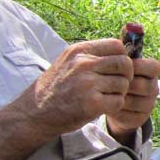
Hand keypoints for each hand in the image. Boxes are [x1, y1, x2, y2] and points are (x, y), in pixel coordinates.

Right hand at [0, 39, 135, 159]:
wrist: (33, 114)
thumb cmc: (55, 88)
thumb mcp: (68, 62)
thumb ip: (91, 55)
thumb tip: (123, 51)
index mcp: (79, 51)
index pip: (117, 45)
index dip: (123, 57)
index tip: (118, 69)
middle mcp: (83, 64)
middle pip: (125, 64)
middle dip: (126, 76)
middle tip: (116, 86)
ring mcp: (87, 83)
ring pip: (124, 84)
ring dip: (120, 93)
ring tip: (106, 97)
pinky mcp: (91, 103)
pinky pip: (119, 101)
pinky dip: (115, 106)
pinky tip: (102, 107)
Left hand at [106, 57, 159, 144]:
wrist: (110, 101)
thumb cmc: (115, 77)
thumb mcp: (119, 63)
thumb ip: (123, 50)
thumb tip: (124, 28)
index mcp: (151, 72)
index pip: (154, 66)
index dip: (139, 66)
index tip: (124, 67)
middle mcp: (154, 88)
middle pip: (145, 85)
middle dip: (126, 84)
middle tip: (111, 82)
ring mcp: (149, 104)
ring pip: (136, 101)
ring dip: (120, 98)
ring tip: (108, 94)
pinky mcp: (140, 118)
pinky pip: (129, 115)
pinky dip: (116, 110)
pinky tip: (108, 105)